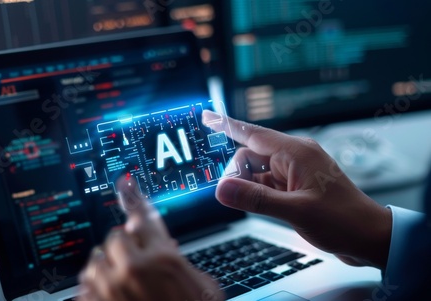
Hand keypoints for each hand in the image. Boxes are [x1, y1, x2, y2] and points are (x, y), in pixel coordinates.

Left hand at [78, 178, 222, 300]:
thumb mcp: (202, 287)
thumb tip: (162, 246)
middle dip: (126, 248)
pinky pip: (83, 287)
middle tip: (137, 264)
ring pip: (94, 261)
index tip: (125, 182)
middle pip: (115, 237)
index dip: (135, 197)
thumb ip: (177, 261)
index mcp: (163, 259)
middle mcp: (133, 269)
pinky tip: (110, 297)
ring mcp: (110, 291)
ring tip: (122, 284)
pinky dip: (95, 289)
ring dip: (107, 268)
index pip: (145, 217)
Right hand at [203, 111, 391, 269]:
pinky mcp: (295, 187)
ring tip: (264, 207)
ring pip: (256, 172)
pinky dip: (258, 194)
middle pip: (249, 156)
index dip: (226, 125)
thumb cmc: (343, 220)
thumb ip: (256, 200)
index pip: (252, 133)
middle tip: (235, 197)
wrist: (369, 237)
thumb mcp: (296, 211)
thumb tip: (221, 190)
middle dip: (238, 175)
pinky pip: (266, 184)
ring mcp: (294, 172)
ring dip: (249, 188)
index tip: (206, 117)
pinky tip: (265, 207)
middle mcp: (293, 158)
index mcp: (296, 153)